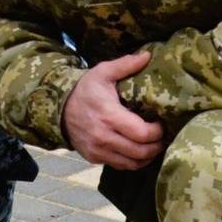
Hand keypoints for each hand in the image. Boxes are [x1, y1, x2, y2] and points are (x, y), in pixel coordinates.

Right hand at [62, 51, 164, 169]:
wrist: (59, 108)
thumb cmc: (85, 89)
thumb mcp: (103, 72)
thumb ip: (126, 65)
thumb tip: (148, 56)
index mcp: (109, 115)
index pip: (142, 133)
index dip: (158, 131)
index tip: (161, 122)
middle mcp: (103, 136)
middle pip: (141, 151)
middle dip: (157, 145)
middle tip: (162, 136)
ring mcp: (98, 149)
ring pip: (133, 163)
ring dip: (148, 156)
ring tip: (153, 144)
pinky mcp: (94, 158)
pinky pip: (121, 166)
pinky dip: (134, 161)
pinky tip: (139, 150)